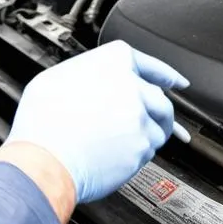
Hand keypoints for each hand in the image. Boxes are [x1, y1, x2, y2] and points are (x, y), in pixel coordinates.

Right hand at [5, 41, 189, 204]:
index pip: (150, 65)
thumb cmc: (44, 124)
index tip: (178, 83)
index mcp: (113, 62)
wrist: (43, 162)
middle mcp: (132, 85)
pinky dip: (137, 154)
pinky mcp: (142, 146)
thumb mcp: (57, 79)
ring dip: (147, 134)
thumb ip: (89, 75)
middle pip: (159, 98)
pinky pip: (149, 150)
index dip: (166, 75)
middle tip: (148, 121)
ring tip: (123, 142)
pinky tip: (116, 155)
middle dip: (157, 112)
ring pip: (158, 126)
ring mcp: (140, 117)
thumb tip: (100, 82)